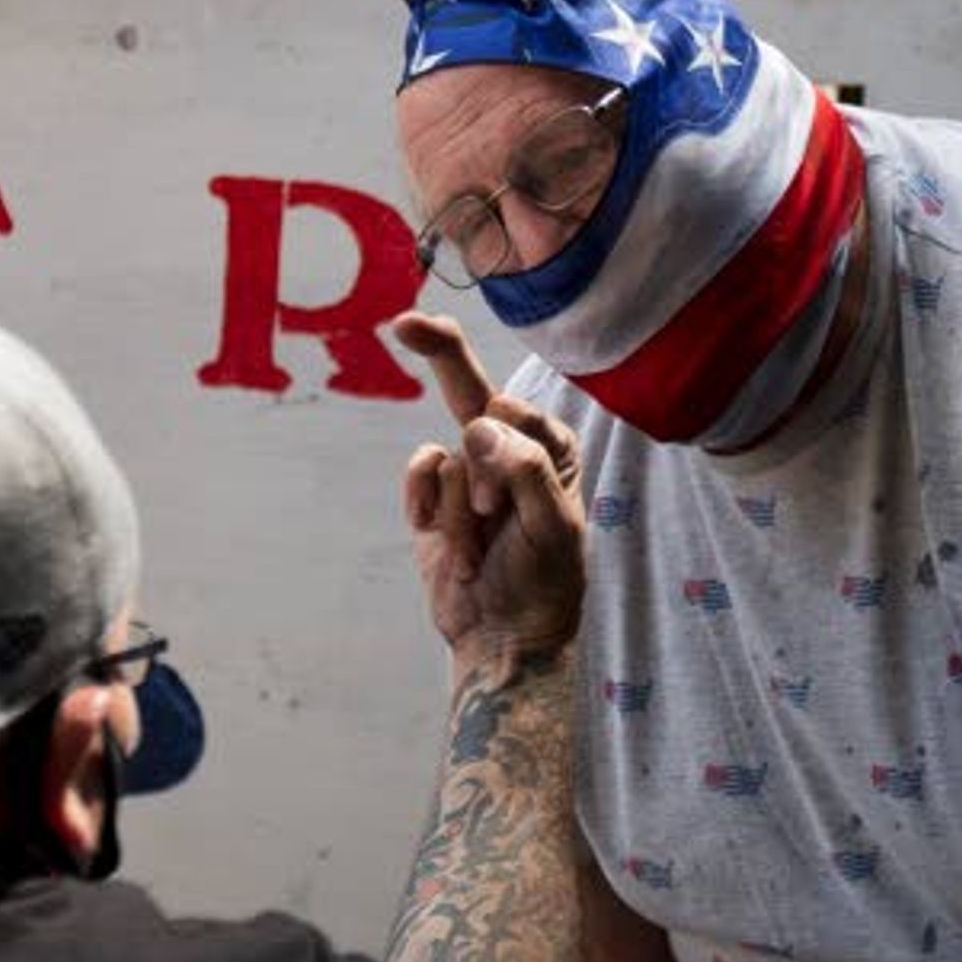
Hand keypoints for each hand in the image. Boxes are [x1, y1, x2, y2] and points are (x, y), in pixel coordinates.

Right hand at [389, 313, 583, 669]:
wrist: (501, 638)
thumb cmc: (543, 583)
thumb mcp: (554, 529)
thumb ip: (525, 470)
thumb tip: (480, 423)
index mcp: (551, 449)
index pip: (516, 416)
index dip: (500, 458)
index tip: (497, 504)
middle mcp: (510, 450)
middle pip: (470, 387)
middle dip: (439, 348)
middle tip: (407, 323)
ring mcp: (468, 470)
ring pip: (444, 458)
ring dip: (455, 512)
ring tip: (479, 552)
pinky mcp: (434, 496)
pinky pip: (418, 472)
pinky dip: (423, 506)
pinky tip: (443, 542)